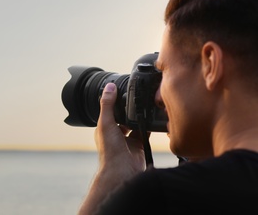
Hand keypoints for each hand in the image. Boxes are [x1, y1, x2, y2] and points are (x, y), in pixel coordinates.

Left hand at [78, 83, 145, 214]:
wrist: (122, 171)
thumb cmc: (110, 150)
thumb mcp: (106, 122)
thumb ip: (108, 104)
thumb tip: (109, 86)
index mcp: (105, 128)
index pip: (111, 111)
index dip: (116, 102)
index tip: (124, 91)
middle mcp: (116, 134)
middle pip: (124, 118)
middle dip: (130, 110)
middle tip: (138, 98)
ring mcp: (128, 141)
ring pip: (136, 125)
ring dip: (140, 118)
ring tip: (146, 107)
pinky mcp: (139, 146)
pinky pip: (145, 134)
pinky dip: (149, 128)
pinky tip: (152, 120)